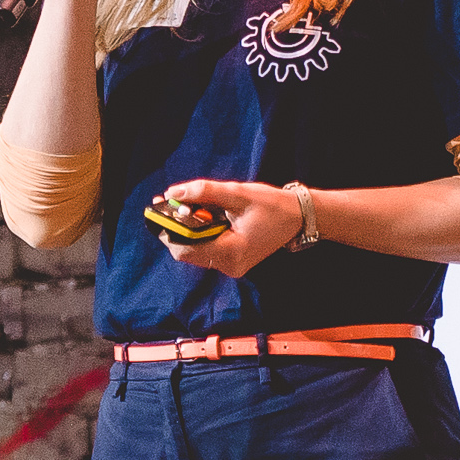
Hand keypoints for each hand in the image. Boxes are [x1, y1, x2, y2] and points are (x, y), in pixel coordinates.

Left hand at [151, 178, 305, 277]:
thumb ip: (204, 192)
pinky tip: (207, 217)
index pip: (186, 248)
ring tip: (194, 206)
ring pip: (195, 251)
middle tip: (174, 202)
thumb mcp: (238, 193)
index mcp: (233, 252)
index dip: (170, 228)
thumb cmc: (272, 205)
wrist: (298, 217)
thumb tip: (174, 193)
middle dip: (177, 227)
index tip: (161, 207)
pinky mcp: (232, 263)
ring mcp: (231, 267)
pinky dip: (200, 234)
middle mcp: (230, 266)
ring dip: (188, 230)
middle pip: (187, 251)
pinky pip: (206, 250)